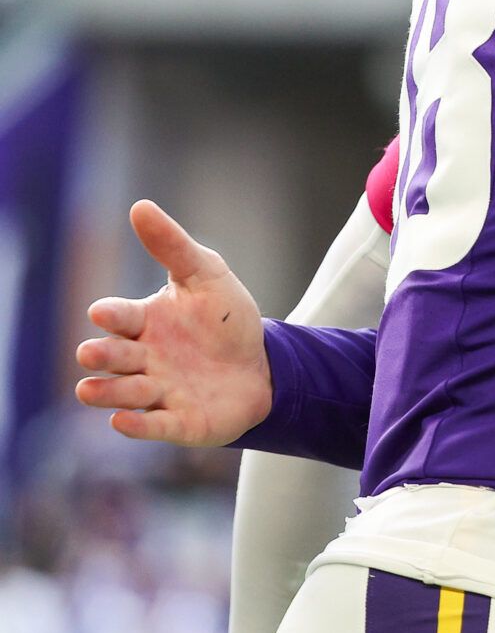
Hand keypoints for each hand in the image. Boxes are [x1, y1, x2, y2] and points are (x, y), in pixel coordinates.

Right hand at [74, 201, 272, 444]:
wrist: (265, 365)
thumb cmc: (225, 321)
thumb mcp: (206, 276)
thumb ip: (173, 246)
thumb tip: (140, 206)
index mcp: (145, 323)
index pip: (119, 317)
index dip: (112, 315)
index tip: (104, 312)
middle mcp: (143, 359)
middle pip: (112, 358)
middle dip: (102, 356)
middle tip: (92, 353)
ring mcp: (158, 392)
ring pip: (123, 394)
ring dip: (112, 391)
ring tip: (93, 388)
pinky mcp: (178, 422)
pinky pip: (153, 426)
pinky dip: (137, 426)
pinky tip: (122, 421)